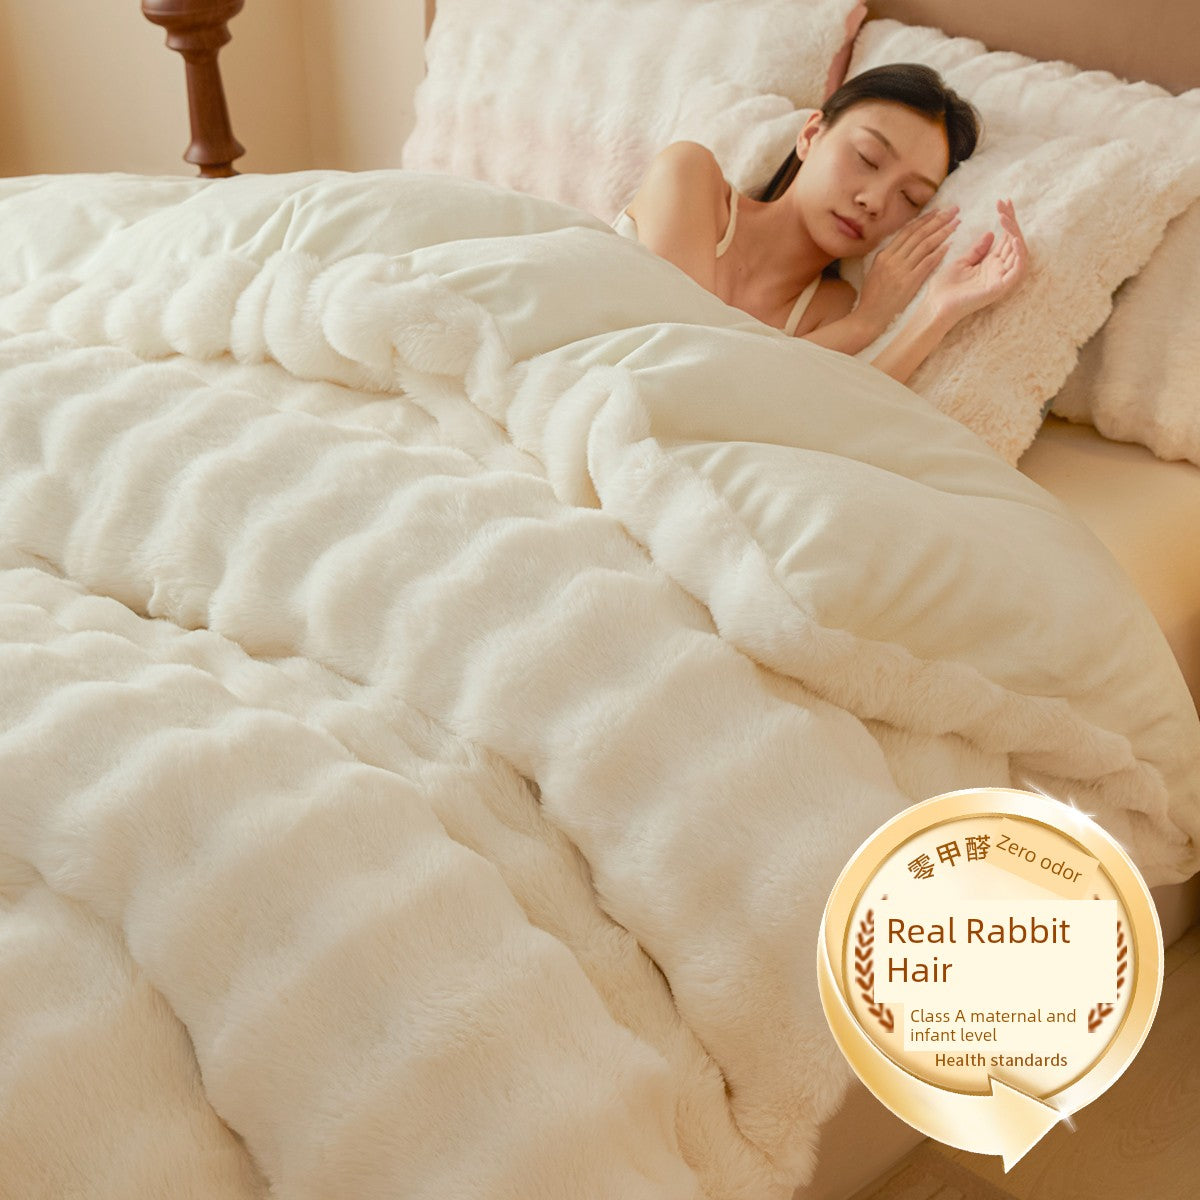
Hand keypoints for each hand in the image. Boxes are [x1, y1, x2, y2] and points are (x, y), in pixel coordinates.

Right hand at [855, 206, 959, 333]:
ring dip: (943, 232)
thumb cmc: (872, 299)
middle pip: (919, 234)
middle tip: (953, 210)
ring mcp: (901, 270)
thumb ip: (888, 258)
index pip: (907, 231)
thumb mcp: (875, 273)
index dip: (924, 219)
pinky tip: (950, 245)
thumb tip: (902, 247)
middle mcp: (892, 259)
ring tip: (956, 223)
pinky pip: (927, 263)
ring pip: (925, 245)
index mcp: (884, 255)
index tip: (937, 211)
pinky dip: (939, 253)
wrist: (869, 318)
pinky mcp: (909, 283)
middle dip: (938, 220)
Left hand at [925, 199, 1029, 323]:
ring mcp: (1001, 279)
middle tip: (1004, 204)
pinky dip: (1019, 255)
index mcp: (990, 263)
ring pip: (1018, 253)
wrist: (935, 306)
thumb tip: (991, 233)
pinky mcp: (1000, 288)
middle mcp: (999, 270)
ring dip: (1015, 233)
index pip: (1004, 238)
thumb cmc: (945, 287)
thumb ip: (978, 249)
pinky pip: (1017, 270)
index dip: (1006, 220)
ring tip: (1005, 219)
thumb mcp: (962, 261)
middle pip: (1013, 241)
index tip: (1002, 202)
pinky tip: (1014, 240)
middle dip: (1011, 221)